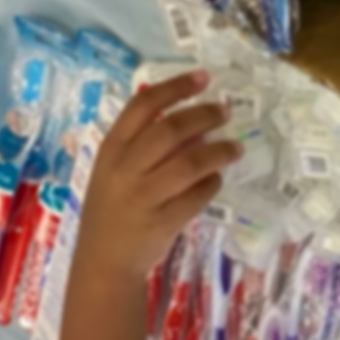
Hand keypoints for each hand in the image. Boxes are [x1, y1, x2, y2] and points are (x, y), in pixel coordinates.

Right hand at [76, 72, 240, 284]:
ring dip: (219, 151)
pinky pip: (197, 194)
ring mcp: (143, 197)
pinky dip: (212, 183)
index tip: (203, 77)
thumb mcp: (113, 172)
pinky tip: (217, 178)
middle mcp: (125, 170)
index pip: (142, 106)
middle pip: (171, 129)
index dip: (175, 87)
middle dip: (204, 115)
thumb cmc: (112, 209)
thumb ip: (142, 147)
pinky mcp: (162, 222)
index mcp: (111, 150)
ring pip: (191, 162)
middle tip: (225, 112)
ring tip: (235, 147)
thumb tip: (193, 123)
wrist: (103, 262)